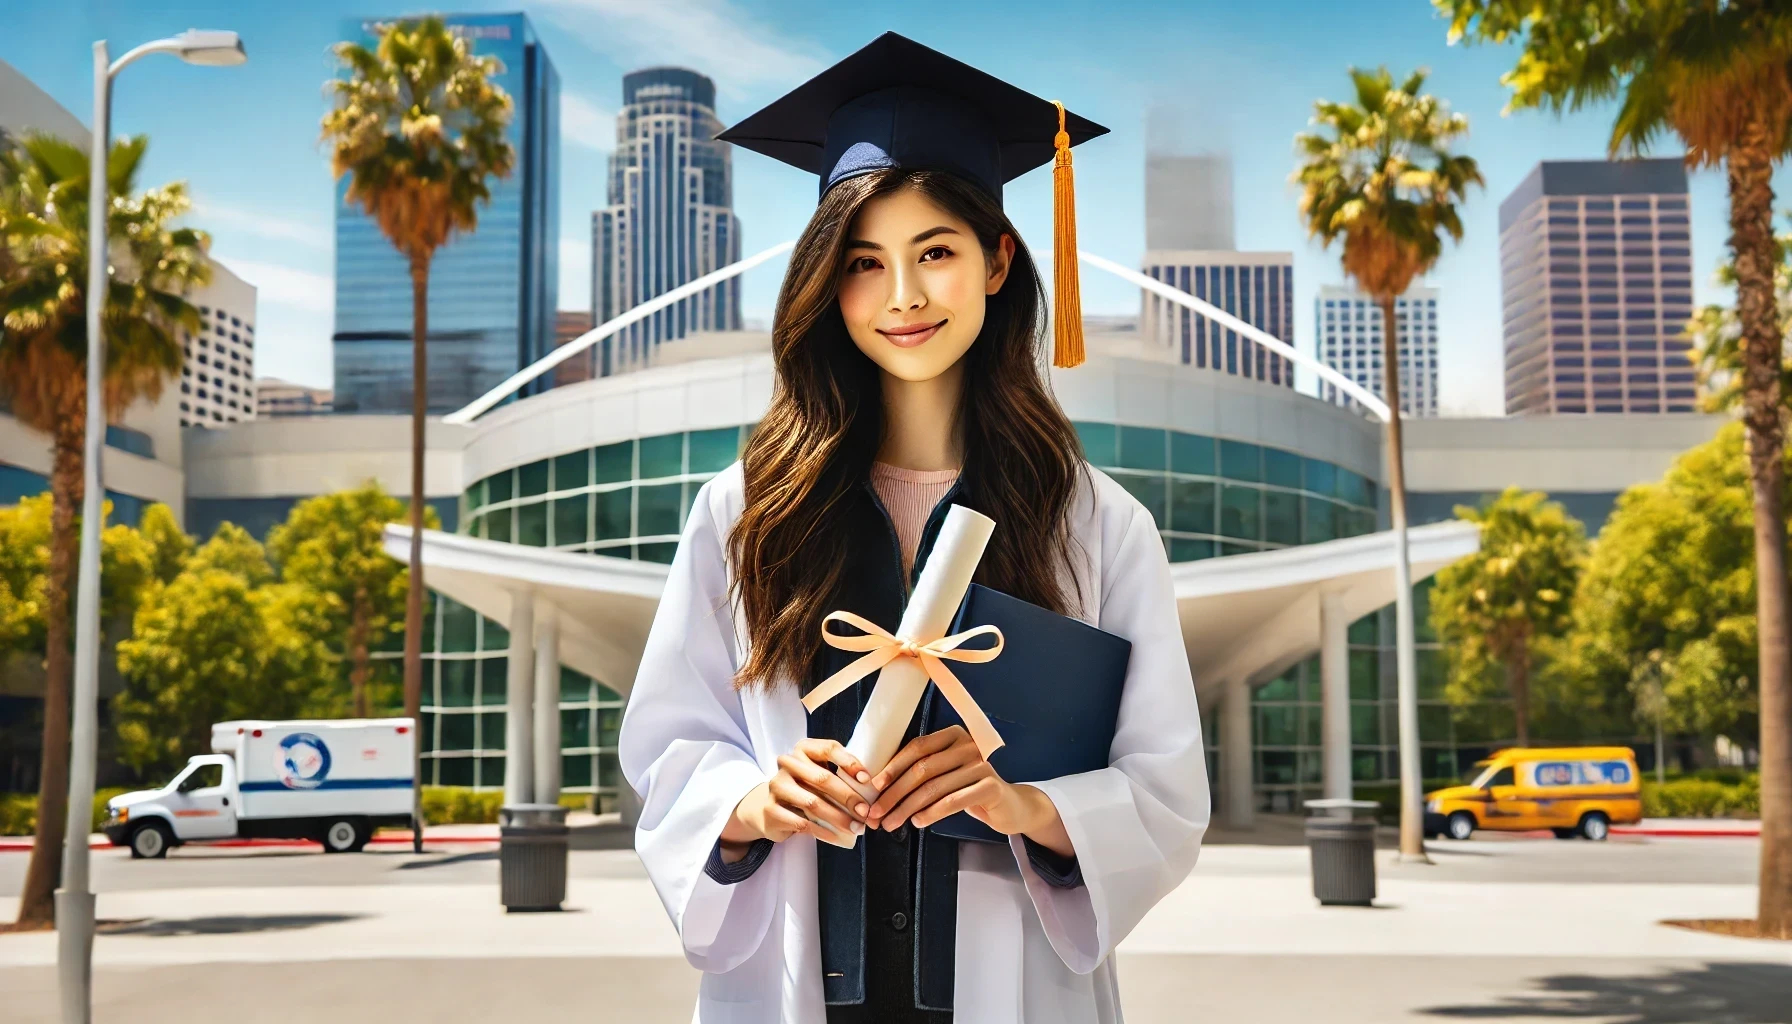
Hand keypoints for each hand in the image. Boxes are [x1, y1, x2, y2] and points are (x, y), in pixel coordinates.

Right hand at [721, 739, 873, 854]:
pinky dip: (824, 832)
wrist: (770, 807)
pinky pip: (802, 822)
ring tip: (857, 827)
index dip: (849, 762)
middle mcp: (787, 763)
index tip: (866, 779)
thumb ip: (840, 775)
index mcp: (803, 749)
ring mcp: (776, 786)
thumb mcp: (819, 775)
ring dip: (839, 817)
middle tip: (865, 811)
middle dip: (848, 797)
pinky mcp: (771, 809)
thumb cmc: (805, 788)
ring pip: (813, 802)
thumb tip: (872, 789)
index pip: (828, 749)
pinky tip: (839, 837)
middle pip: (823, 778)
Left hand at [865, 726, 1055, 839]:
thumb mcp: (946, 773)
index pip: (917, 747)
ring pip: (935, 787)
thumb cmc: (969, 788)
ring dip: (908, 808)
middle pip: (923, 769)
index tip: (874, 786)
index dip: (893, 767)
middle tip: (877, 813)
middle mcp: (968, 744)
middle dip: (895, 793)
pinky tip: (918, 822)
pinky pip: (954, 801)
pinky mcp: (991, 786)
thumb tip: (881, 787)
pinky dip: (932, 813)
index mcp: (953, 735)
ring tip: (892, 823)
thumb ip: (923, 771)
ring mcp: (981, 764)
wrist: (1010, 804)